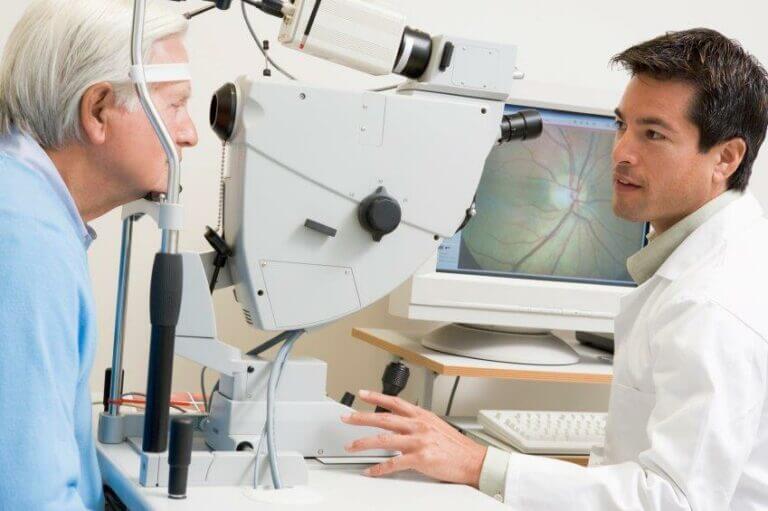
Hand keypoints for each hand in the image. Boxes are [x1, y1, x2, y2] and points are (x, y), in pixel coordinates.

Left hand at [341, 389, 486, 486]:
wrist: (474, 460)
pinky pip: (394, 463)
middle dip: (361, 417)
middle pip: (384, 419)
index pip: (394, 402)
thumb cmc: (456, 445)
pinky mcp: (420, 458)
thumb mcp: (436, 425)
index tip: (362, 394)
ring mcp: (418, 441)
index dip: (376, 397)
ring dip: (364, 443)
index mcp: (422, 416)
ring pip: (384, 440)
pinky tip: (370, 471)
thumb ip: (418, 422)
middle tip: (346, 418)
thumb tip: (401, 422)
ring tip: (350, 446)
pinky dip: (379, 468)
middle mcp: (418, 425)